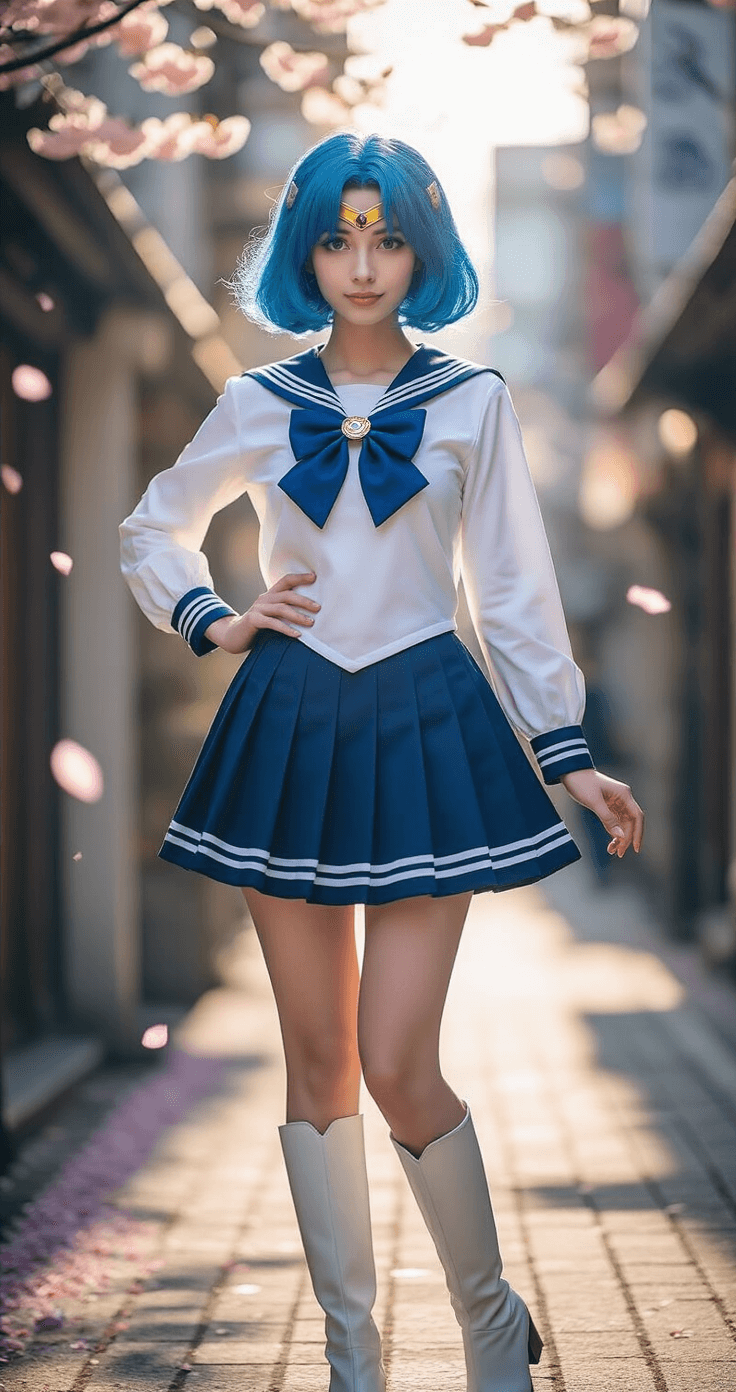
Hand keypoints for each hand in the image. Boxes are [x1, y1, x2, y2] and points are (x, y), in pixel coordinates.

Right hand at [205, 571, 319, 653]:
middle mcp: (264, 598)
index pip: (286, 580)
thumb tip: (310, 612)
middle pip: (287, 595)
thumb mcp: (271, 614)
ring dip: (298, 616)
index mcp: (270, 594)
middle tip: (318, 608)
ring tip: (311, 622)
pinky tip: (297, 634)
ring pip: (281, 609)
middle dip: (304, 601)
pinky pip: (272, 623)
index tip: (314, 577)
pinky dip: (286, 628)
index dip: (300, 577)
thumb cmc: (258, 626)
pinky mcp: (253, 620)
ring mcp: (258, 609)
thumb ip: (284, 610)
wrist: (234, 635)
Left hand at [559, 767, 643, 857]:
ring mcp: (616, 802)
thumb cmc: (582, 783)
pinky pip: (615, 822)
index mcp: (624, 795)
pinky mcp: (608, 806)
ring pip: (623, 824)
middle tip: (619, 853)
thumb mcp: (594, 802)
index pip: (637, 817)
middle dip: (626, 839)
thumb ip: (608, 819)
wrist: (569, 772)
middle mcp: (622, 798)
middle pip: (631, 823)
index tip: (635, 848)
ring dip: (620, 838)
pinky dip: (613, 833)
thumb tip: (620, 836)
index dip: (638, 833)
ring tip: (612, 851)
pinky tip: (610, 843)